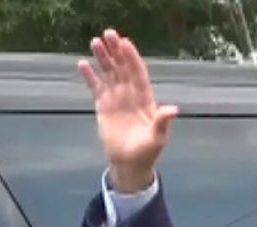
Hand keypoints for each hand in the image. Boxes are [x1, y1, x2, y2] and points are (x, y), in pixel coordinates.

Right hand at [77, 28, 178, 191]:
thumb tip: (173, 110)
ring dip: (103, 58)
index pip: (138, 73)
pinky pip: (96, 87)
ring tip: (95, 42)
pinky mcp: (104, 107)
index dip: (132, 58)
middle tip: (109, 33)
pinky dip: (90, 76)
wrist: (130, 163)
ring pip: (109, 74)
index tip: (126, 43)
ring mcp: (117, 99)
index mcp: (145, 99)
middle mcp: (131, 95)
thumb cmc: (147, 151)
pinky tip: (83, 63)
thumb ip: (162, 122)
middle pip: (123, 68)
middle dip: (117, 51)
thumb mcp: (157, 138)